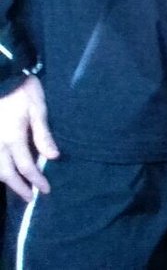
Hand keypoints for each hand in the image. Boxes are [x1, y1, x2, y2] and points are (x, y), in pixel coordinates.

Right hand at [0, 77, 58, 200]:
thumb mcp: (38, 109)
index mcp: (13, 137)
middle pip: (5, 173)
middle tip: (31, 197)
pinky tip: (4, 172)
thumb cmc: (24, 91)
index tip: (46, 190)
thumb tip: (53, 157)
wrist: (3, 77)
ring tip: (18, 187)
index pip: (26, 166)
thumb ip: (43, 135)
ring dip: (5, 180)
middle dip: (18, 187)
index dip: (36, 180)